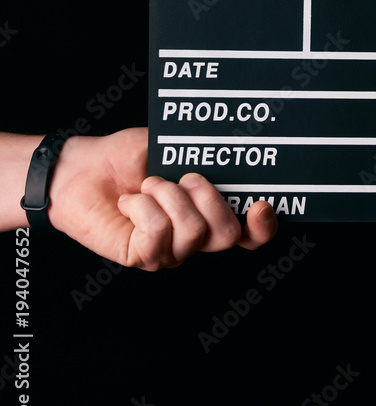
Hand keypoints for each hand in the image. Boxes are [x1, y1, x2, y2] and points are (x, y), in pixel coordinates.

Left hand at [48, 127, 277, 269]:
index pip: (250, 234)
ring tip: (148, 184)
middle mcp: (195, 235)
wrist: (82, 167)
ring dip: (168, 195)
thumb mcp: (174, 148)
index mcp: (210, 210)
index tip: (260, 204)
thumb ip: (203, 156)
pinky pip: (158, 235)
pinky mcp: (143, 256)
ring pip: (194, 231)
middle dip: (211, 199)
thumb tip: (230, 154)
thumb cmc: (127, 155)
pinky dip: (143, 207)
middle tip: (187, 176)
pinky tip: (130, 201)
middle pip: (230, 236)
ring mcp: (170, 250)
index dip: (264, 226)